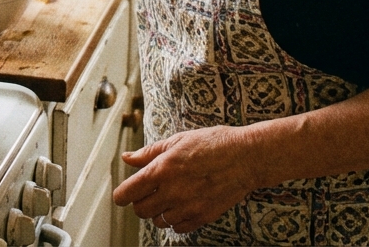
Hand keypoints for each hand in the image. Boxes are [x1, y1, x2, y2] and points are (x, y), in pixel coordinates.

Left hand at [111, 125, 263, 233]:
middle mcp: (172, 192)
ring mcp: (188, 207)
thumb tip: (128, 158)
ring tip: (170, 196)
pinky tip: (183, 205)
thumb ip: (149, 153)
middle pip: (140, 211)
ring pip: (158, 221)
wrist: (247, 157)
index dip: (122, 195)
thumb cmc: (214, 144)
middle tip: (150, 192)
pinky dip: (176, 220)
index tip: (124, 194)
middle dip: (141, 202)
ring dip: (159, 211)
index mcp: (162, 170)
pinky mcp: (202, 217)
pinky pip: (178, 228)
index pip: (127, 193)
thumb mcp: (178, 140)